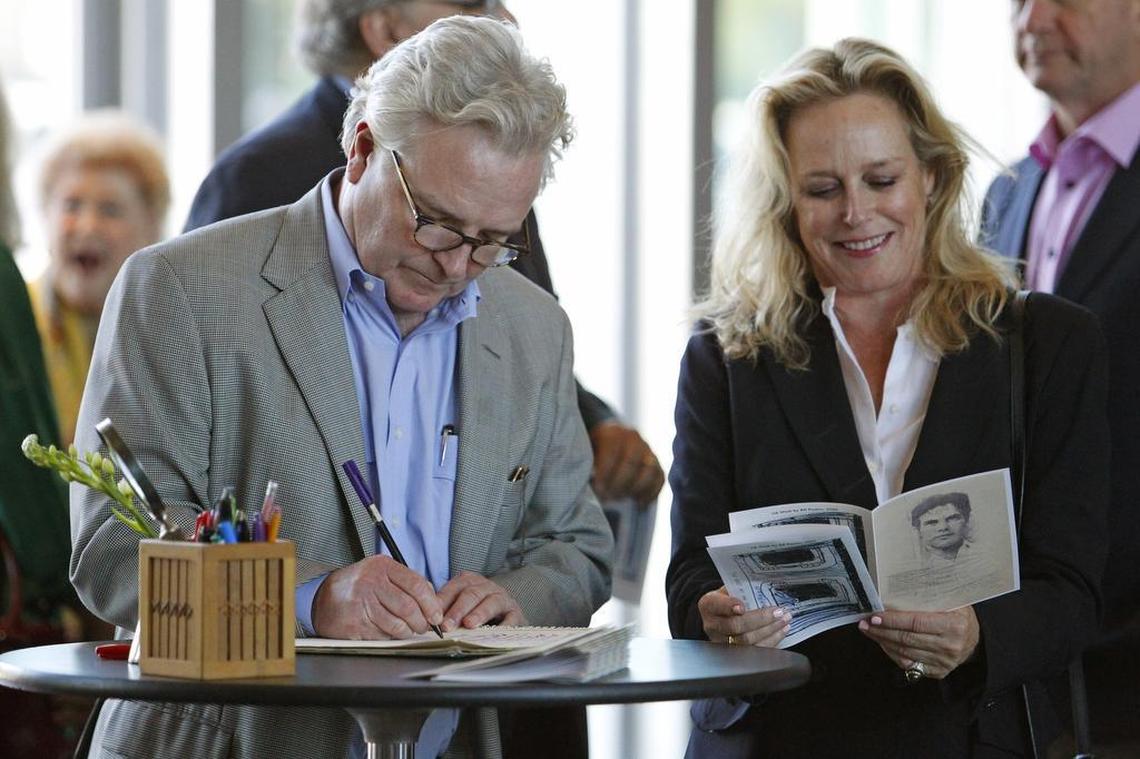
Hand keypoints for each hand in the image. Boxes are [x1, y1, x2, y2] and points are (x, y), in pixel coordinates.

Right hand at [312, 555, 442, 639]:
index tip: (436, 615)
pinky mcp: (353, 624)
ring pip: (396, 625)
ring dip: (407, 632)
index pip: (416, 585)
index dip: (431, 604)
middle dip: (421, 622)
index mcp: (382, 567)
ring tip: (407, 631)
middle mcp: (370, 582)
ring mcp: (360, 603)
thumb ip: (407, 582)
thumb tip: (434, 602)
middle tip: (423, 627)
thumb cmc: (360, 586)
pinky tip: (387, 632)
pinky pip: (381, 636)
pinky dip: (389, 638)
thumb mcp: (382, 573)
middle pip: (408, 607)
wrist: (327, 597)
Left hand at [436, 571, 525, 631]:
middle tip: (446, 625)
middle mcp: (486, 587)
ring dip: (479, 613)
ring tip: (469, 625)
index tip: (432, 617)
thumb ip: (445, 610)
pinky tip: (495, 633)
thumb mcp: (460, 606)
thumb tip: (426, 622)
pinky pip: (511, 618)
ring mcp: (502, 598)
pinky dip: (503, 625)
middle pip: (471, 594)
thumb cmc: (477, 610)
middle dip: (457, 610)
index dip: (442, 602)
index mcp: (469, 582)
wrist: (507, 614)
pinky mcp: (515, 612)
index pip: (453, 588)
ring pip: (490, 602)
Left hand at [588, 421, 664, 505]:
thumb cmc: (591, 452)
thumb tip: (586, 483)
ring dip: (634, 489)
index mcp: (612, 432)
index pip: (612, 453)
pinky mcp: (656, 463)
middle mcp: (632, 438)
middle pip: (631, 463)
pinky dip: (650, 493)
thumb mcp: (584, 452)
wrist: (607, 444)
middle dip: (618, 484)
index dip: (605, 474)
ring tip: (619, 498)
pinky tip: (638, 503)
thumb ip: (587, 464)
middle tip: (607, 498)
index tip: (598, 490)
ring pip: (649, 470)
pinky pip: (660, 478)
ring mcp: (647, 450)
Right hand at [698, 586, 790, 647]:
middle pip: (735, 626)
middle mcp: (712, 626)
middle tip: (779, 612)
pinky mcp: (734, 654)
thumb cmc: (726, 599)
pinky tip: (781, 632)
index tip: (742, 607)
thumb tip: (767, 586)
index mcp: (709, 605)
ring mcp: (722, 643)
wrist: (718, 615)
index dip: (729, 607)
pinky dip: (771, 641)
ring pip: (747, 642)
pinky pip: (755, 651)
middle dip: (761, 619)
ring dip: (770, 631)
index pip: (718, 606)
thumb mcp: (728, 589)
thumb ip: (741, 589)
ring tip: (784, 621)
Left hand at [858, 606, 979, 679]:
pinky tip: (882, 643)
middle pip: (907, 638)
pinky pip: (909, 664)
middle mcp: (949, 646)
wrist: (976, 641)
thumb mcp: (954, 601)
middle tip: (864, 622)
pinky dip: (892, 653)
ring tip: (868, 630)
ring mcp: (944, 662)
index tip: (874, 615)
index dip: (893, 620)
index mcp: (954, 625)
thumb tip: (898, 586)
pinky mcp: (937, 672)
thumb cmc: (959, 615)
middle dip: (881, 630)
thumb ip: (931, 596)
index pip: (916, 622)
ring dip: (883, 641)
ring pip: (905, 652)